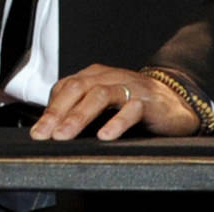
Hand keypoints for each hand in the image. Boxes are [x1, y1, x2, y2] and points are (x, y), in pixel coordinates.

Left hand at [32, 63, 199, 140]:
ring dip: (79, 116)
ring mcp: (129, 87)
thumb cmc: (135, 104)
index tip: (37, 132)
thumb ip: (82, 110)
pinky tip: (105, 136)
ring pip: (100, 95)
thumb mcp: (105, 104)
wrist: (176, 101)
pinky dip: (117, 122)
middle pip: (77, 89)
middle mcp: (109, 77)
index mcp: (94, 76)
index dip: (49, 109)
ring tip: (65, 135)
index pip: (65, 88)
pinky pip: (131, 109)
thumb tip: (52, 130)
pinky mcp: (149, 101)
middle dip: (57, 113)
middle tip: (45, 134)